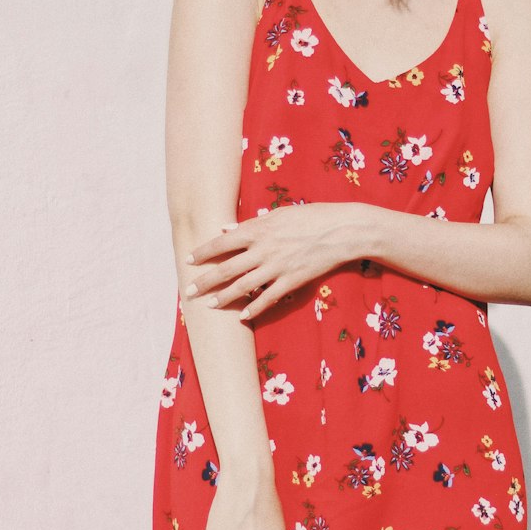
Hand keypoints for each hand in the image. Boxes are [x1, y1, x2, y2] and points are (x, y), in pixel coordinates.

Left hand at [184, 203, 362, 320]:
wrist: (341, 230)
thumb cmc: (311, 216)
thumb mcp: (279, 213)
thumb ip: (251, 223)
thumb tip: (226, 229)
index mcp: (258, 229)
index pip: (222, 242)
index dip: (203, 252)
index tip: (189, 259)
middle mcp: (263, 250)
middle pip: (226, 268)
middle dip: (205, 281)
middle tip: (189, 291)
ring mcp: (277, 267)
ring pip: (243, 286)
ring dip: (223, 297)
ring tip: (209, 305)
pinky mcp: (292, 281)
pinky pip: (268, 298)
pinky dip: (254, 308)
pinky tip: (242, 316)